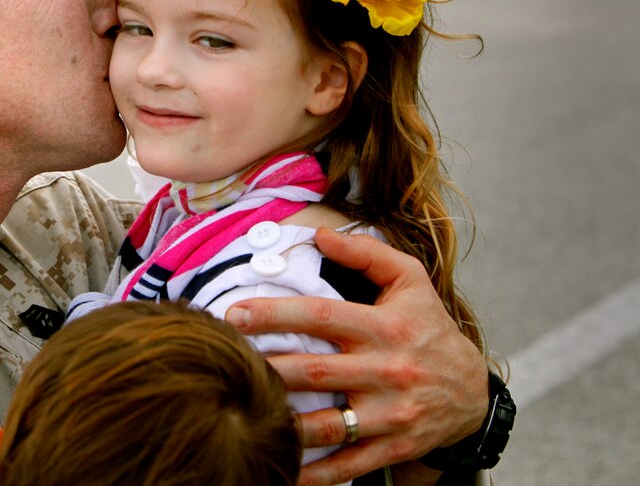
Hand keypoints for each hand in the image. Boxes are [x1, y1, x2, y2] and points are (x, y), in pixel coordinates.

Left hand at [225, 227, 487, 485]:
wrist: (473, 392)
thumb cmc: (429, 328)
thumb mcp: (410, 281)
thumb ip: (366, 253)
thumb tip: (320, 236)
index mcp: (385, 326)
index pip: (322, 317)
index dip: (275, 314)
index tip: (235, 314)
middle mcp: (388, 370)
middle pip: (315, 372)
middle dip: (267, 369)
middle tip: (225, 363)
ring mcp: (391, 413)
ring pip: (329, 424)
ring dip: (284, 423)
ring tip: (244, 414)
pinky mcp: (395, 447)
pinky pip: (349, 463)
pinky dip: (316, 471)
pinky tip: (282, 467)